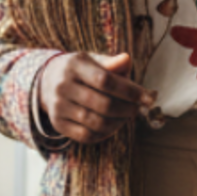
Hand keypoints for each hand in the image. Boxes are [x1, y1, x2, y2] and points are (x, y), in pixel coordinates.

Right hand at [37, 52, 153, 144]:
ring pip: (96, 123)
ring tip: (127, 117)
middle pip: (103, 104)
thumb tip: (127, 60)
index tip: (149, 98)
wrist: (47, 82)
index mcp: (74, 65)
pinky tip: (113, 126)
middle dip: (128, 109)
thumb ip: (112, 63)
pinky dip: (105, 134)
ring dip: (119, 123)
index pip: (106, 80)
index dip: (130, 91)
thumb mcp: (93, 61)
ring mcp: (59, 107)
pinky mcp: (58, 123)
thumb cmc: (80, 71)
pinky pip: (86, 136)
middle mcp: (63, 86)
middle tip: (139, 109)